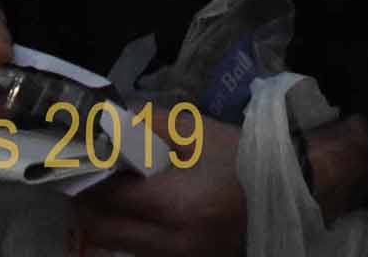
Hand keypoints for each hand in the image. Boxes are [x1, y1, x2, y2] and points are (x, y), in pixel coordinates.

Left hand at [72, 119, 243, 256]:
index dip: (86, 177)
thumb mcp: (197, 132)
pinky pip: (143, 251)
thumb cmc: (244, 157)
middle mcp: (170, 242)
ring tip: (108, 193)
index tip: (76, 158)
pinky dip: (131, 233)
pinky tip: (136, 211)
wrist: (291, 191)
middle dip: (88, 204)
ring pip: (119, 245)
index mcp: (174, 204)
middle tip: (85, 178)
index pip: (108, 197)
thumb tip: (112, 122)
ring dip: (107, 220)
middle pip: (104, 231)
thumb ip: (150, 124)